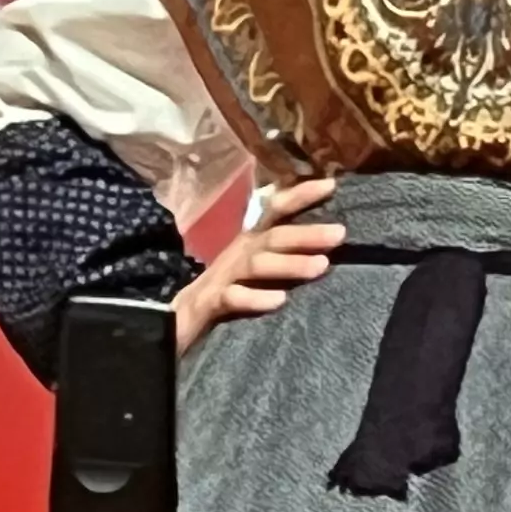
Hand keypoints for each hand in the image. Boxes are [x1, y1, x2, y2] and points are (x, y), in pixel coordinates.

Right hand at [172, 177, 340, 354]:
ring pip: (255, 265)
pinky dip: (254, 297)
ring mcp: (219, 279)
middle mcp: (235, 255)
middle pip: (271, 238)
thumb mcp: (252, 273)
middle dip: (306, 234)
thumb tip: (326, 252)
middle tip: (340, 234)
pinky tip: (279, 301)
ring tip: (321, 267)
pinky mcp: (206, 305)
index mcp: (247, 245)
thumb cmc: (221, 298)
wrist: (170, 327)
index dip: (299, 196)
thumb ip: (280, 260)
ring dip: (288, 264)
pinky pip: (232, 298)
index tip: (331, 184)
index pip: (274, 212)